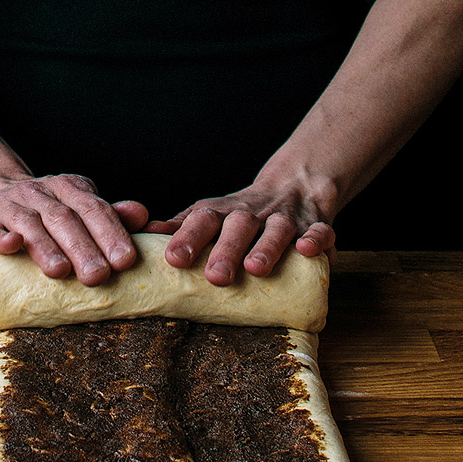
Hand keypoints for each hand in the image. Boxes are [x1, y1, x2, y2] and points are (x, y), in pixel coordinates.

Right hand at [0, 173, 147, 284]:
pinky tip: (11, 246)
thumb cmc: (44, 216)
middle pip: (63, 218)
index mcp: (67, 188)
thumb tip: (144, 216)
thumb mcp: (78, 211)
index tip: (125, 261)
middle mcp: (36, 192)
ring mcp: (5, 205)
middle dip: (83, 247)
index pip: (93, 208)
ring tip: (61, 271)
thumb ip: (109, 216)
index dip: (110, 233)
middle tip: (98, 276)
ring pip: (28, 224)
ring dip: (45, 247)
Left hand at [146, 184, 335, 285]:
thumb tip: (142, 234)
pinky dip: (316, 240)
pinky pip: (320, 231)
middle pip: (238, 227)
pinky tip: (307, 251)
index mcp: (223, 213)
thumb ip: (181, 227)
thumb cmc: (241, 214)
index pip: (202, 220)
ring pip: (277, 230)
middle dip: (226, 250)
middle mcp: (252, 214)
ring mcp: (284, 219)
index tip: (173, 259)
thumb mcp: (210, 215)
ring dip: (267, 247)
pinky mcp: (315, 225)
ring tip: (256, 269)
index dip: (188, 238)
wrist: (295, 185)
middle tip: (215, 277)